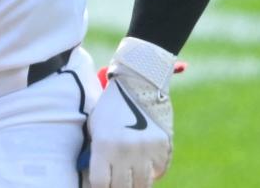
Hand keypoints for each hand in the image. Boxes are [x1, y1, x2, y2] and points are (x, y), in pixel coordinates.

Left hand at [84, 38, 176, 187]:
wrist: (138, 82)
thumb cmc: (111, 106)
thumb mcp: (96, 126)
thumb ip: (96, 153)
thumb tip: (97, 180)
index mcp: (104, 145)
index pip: (101, 183)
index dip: (101, 187)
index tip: (103, 184)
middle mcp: (125, 150)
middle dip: (118, 187)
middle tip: (117, 181)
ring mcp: (146, 150)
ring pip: (142, 185)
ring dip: (136, 184)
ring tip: (131, 177)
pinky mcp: (163, 146)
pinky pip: (159, 171)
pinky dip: (152, 172)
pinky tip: (145, 164)